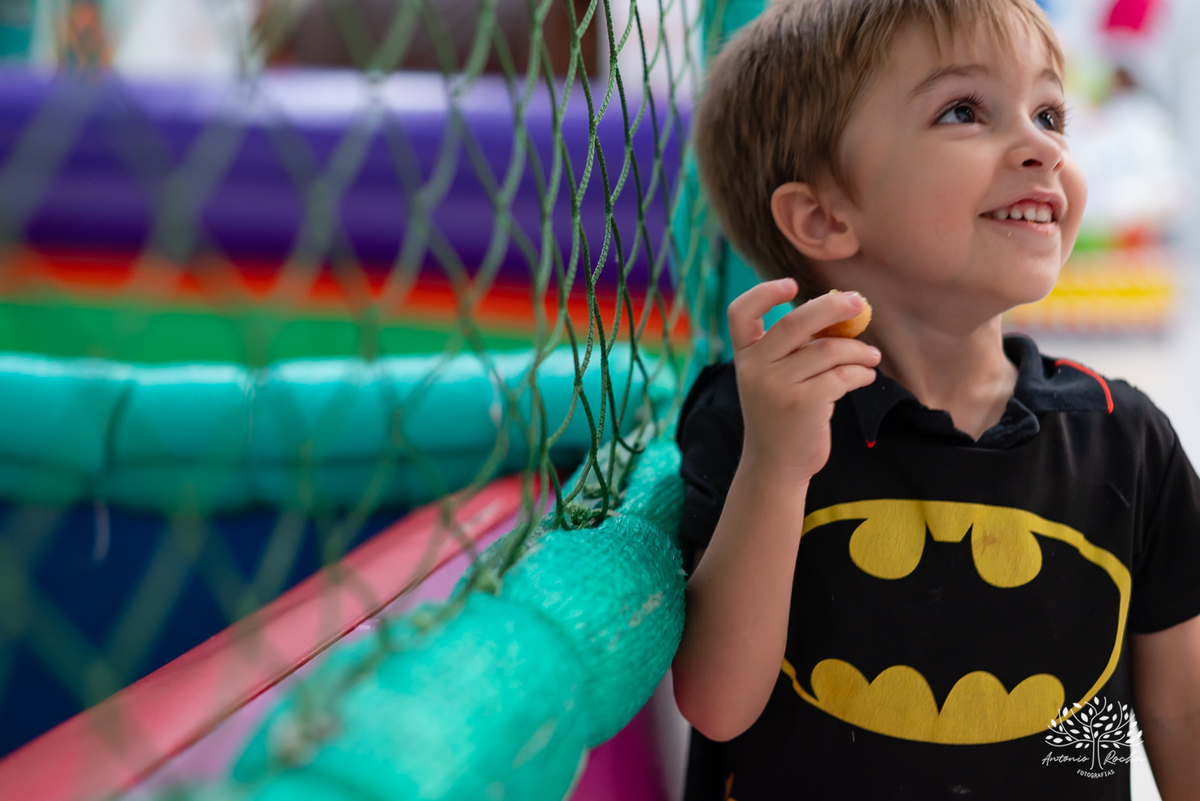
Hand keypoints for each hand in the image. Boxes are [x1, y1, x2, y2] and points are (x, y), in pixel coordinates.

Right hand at [728, 278, 880, 482]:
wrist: (775, 466)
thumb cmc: (780, 417)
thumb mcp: (773, 380)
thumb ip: (793, 351)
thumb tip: (840, 316)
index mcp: (744, 357)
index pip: (740, 313)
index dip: (764, 293)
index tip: (792, 284)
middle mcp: (755, 369)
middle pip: (795, 322)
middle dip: (831, 307)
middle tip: (858, 302)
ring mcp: (778, 387)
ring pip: (827, 350)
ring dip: (857, 350)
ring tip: (871, 356)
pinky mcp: (804, 404)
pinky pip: (842, 375)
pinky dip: (860, 373)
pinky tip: (866, 376)